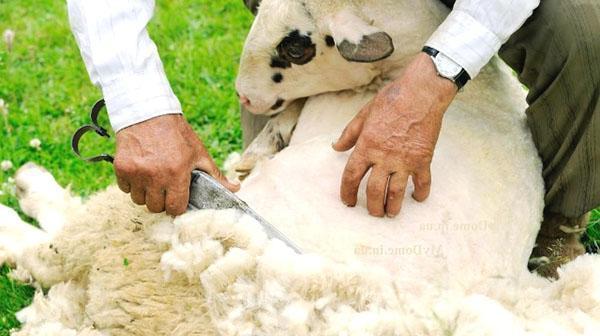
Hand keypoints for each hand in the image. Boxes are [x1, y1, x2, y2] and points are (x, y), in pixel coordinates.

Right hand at [114, 114, 238, 215]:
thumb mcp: (199, 153)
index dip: (177, 205)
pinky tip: (140, 172)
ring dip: (146, 194)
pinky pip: (124, 189)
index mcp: (177, 173)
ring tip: (152, 179)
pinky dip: (131, 184)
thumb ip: (216, 175)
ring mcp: (136, 173)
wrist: (148, 112)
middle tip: (165, 187)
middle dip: (161, 201)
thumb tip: (236, 188)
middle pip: (155, 208)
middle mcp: (155, 176)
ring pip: (138, 200)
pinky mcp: (121, 168)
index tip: (177, 198)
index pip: (175, 208)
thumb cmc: (177, 134)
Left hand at [332, 53, 456, 216]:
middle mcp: (384, 157)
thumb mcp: (364, 114)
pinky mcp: (423, 159)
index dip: (347, 192)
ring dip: (393, 207)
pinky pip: (422, 182)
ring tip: (391, 213)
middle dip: (372, 206)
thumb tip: (336, 146)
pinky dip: (421, 193)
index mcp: (367, 146)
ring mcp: (405, 160)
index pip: (351, 176)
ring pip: (396, 193)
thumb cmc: (392, 99)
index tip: (347, 201)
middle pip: (374, 191)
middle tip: (373, 213)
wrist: (422, 92)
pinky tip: (417, 198)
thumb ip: (349, 134)